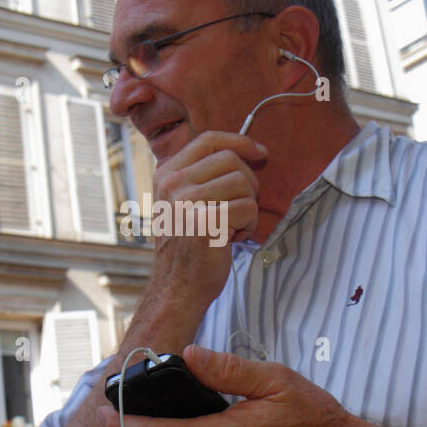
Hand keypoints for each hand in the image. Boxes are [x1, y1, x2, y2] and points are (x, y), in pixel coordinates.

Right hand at [149, 132, 266, 312]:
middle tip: (239, 209)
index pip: (208, 140)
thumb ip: (202, 175)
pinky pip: (248, 207)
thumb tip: (245, 150)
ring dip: (248, 206)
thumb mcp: (183, 202)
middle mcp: (172, 184)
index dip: (240, 141)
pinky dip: (249, 225)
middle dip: (247, 183)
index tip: (260, 153)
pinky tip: (232, 238)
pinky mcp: (205, 221)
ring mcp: (186, 201)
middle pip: (231, 160)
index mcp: (166, 174)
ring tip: (232, 226)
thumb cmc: (189, 245)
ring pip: (243, 183)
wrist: (178, 286)